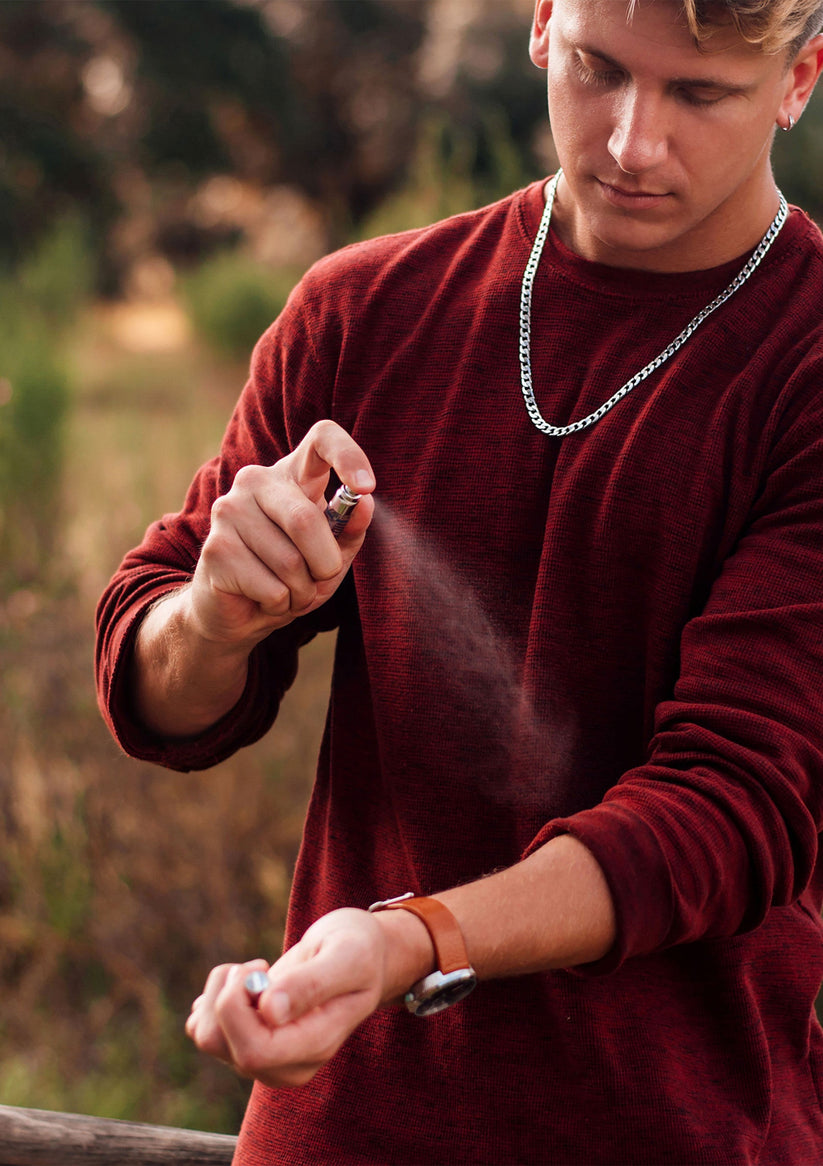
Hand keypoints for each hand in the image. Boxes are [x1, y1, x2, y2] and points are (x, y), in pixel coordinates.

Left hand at [186, 908, 430, 1088]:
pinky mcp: (243, 1043)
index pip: (253, 1052)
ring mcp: (261, 1058)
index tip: (259, 969)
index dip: (238, 1007)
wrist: (358, 956)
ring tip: (255, 971)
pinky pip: (202, 1028)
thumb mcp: (348, 956)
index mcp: (313, 1049)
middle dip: (226, 993)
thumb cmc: (358, 952)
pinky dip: (213, 997)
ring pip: (205, 1036)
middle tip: (258, 966)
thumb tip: (269, 1011)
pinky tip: (245, 983)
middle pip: (219, 1044)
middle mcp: (283, 1064)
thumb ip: (313, 984)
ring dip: (218, 991)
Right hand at [187, 420, 374, 648]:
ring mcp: (229, 511)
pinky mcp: (215, 549)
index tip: (366, 486)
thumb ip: (350, 529)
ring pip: (290, 562)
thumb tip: (364, 502)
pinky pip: (272, 589)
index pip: (321, 439)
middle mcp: (255, 481)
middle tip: (318, 578)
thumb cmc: (290, 576)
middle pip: (306, 520)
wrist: (239, 611)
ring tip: (286, 590)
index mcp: (291, 475)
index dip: (347, 454)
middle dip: (324, 564)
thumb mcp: (332, 554)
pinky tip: (263, 598)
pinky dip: (280, 605)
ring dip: (301, 591)